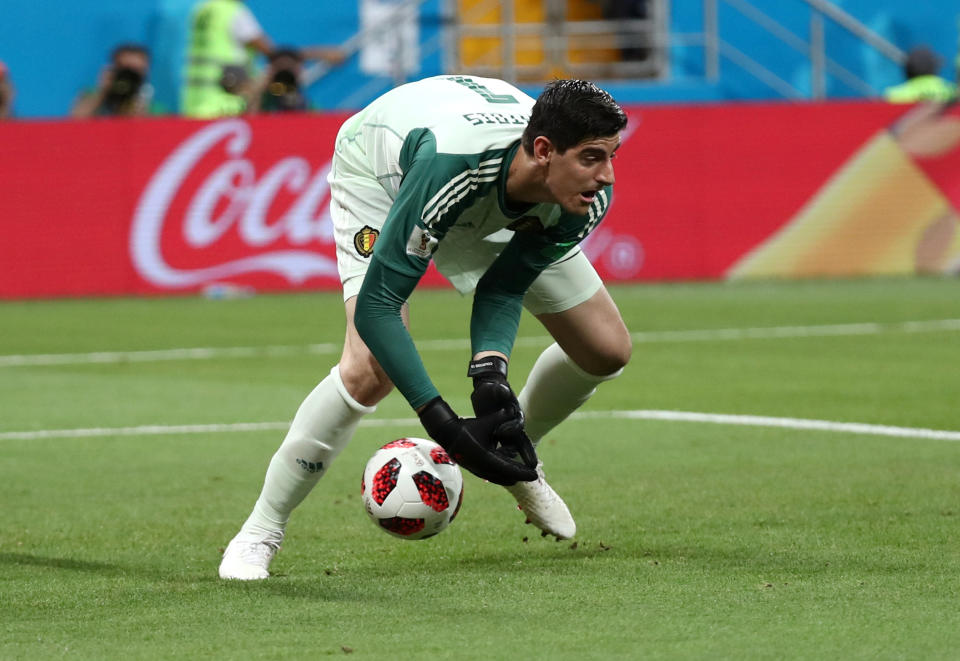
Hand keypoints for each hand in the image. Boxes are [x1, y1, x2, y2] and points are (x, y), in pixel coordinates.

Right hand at [418, 397, 536, 485]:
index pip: (509, 468)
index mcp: (486, 457)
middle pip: (505, 476)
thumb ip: (500, 418)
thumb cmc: (466, 427)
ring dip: (509, 477)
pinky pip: (490, 475)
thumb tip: (513, 410)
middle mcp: (481, 467)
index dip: (523, 472)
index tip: (534, 475)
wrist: (446, 433)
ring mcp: (476, 469)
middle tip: (531, 477)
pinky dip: (500, 476)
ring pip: (497, 478)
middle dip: (518, 476)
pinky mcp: (473, 468)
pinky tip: (506, 475)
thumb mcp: (485, 423)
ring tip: (520, 477)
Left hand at [469, 356, 537, 468]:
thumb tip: (503, 390)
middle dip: (528, 453)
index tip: (502, 433)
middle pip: (522, 441)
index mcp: (513, 413)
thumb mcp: (494, 387)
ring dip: (515, 458)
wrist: (489, 389)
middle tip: (533, 465)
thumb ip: (499, 390)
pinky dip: (505, 458)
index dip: (512, 430)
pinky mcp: (500, 435)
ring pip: (514, 447)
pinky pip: (504, 449)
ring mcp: (508, 431)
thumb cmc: (492, 388)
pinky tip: (502, 471)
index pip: (517, 425)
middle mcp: (513, 424)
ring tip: (515, 472)